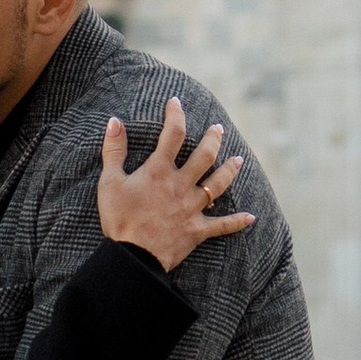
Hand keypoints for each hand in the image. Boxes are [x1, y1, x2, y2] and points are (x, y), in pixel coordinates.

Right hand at [97, 93, 254, 270]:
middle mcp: (181, 185)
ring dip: (230, 170)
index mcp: (159, 171)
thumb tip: (115, 122)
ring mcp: (193, 207)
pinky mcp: (198, 230)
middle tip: (218, 129)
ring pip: (219, 184)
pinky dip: (237, 222)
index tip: (176, 102)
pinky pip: (222, 225)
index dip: (175, 114)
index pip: (172, 134)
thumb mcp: (109, 182)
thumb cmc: (119, 219)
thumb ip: (114, 151)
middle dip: (213, 139)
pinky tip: (251, 217)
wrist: (133, 257)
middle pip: (204, 155)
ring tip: (239, 159)